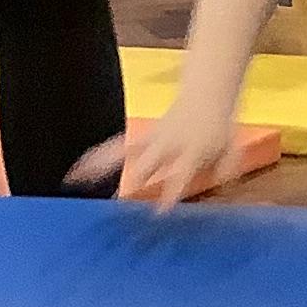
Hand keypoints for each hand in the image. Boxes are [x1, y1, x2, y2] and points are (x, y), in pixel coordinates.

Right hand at [66, 97, 241, 209]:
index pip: (179, 176)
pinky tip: (76, 172)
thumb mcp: (232, 152)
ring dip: (99, 166)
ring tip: (74, 179)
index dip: (168, 193)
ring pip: (121, 152)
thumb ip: (224, 172)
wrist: (207, 92)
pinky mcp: (142, 137)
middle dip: (133, 180)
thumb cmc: (220, 128)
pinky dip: (95, 158)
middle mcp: (167, 146)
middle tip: (117, 205)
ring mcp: (152, 140)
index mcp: (191, 151)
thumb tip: (221, 192)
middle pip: (146, 163)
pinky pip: (114, 148)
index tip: (158, 213)